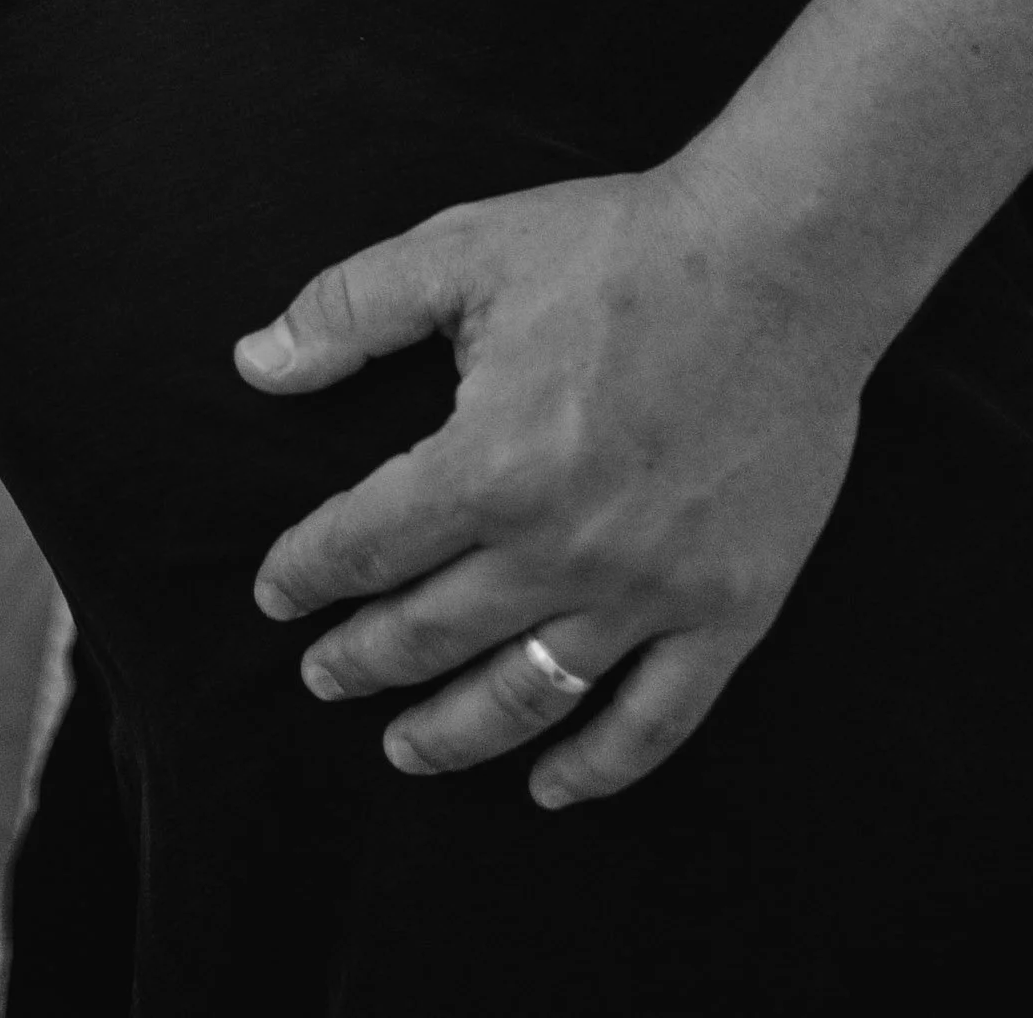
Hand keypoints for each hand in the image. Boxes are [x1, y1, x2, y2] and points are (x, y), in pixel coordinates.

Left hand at [233, 164, 872, 806]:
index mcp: (486, 463)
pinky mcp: (728, 609)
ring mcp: (649, 590)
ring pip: (527, 692)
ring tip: (404, 747)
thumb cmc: (615, 246)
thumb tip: (253, 363)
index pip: (366, 543)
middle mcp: (559, 547)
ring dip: (454, 730)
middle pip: (432, 631)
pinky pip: (655, 720)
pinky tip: (551, 786)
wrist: (780, 260)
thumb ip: (348, 310)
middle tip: (321, 678)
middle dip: (361, 660)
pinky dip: (597, 767)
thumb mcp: (461, 251)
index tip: (275, 595)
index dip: (307, 573)